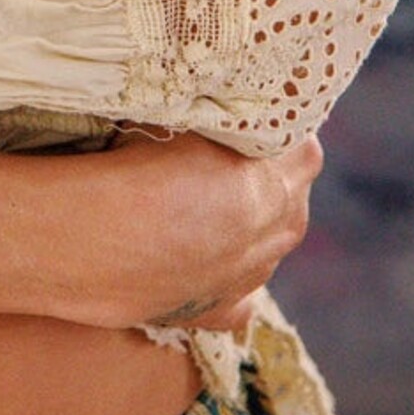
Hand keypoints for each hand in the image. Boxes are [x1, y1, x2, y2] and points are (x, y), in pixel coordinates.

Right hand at [40, 131, 321, 334]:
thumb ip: (217, 118)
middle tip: (232, 157)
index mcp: (279, 179)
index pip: (304, 149)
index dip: (281, 134)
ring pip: (270, 246)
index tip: (258, 119)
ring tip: (209, 204)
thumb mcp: (186, 119)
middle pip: (294, 198)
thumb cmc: (143, 164)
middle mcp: (279, 231)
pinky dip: (229, 278)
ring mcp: (253, 276)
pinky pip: (240, 295)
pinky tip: (204, 261)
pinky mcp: (222, 310)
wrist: (109, 237)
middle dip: (272, 177)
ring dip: (252, 224)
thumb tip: (215, 105)